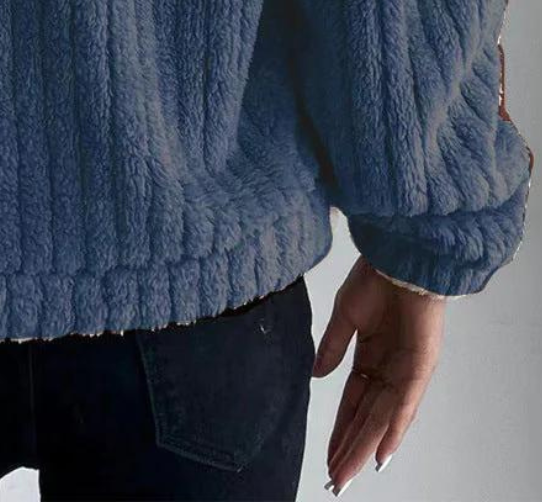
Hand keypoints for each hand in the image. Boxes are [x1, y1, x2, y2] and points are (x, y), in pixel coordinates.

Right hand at [314, 256, 445, 493]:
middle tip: (334, 479)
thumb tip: (317, 376)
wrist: (399, 256)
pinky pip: (405, 405)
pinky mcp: (419, 367)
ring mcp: (405, 371)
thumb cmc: (373, 279)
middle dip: (349, 448)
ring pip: (382, 419)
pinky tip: (380, 454)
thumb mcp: (344, 315)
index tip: (327, 455)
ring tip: (347, 474)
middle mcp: (389, 370)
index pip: (352, 402)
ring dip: (365, 447)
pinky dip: (393, 430)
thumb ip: (332, 347)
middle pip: (366, 418)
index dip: (340, 428)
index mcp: (370, 356)